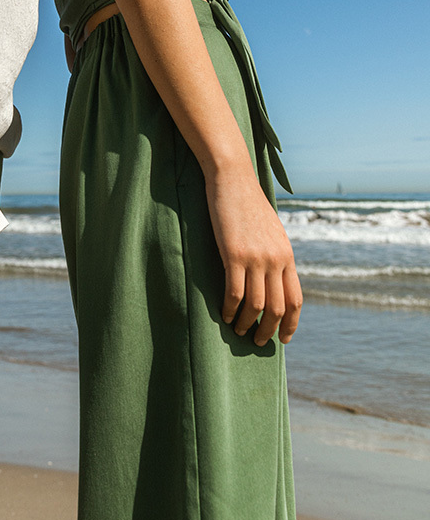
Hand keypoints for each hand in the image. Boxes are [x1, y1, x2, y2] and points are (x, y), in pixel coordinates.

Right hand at [205, 166, 301, 345]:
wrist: (233, 178)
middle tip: (257, 341)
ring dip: (247, 323)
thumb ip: (275, 254)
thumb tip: (273, 279)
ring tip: (238, 331)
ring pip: (256, 305)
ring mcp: (256, 257)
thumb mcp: (271, 230)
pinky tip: (224, 314)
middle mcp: (276, 259)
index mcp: (287, 255)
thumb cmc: (248, 203)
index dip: (290, 323)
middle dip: (268, 330)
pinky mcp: (234, 253)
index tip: (283, 338)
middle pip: (277, 307)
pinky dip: (230, 309)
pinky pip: (235, 292)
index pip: (295, 299)